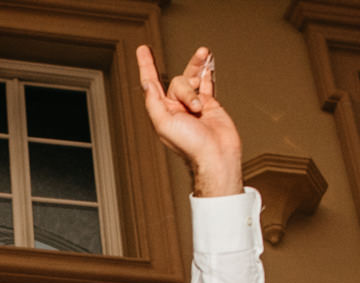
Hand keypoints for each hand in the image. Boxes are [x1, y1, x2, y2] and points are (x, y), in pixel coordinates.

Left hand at [136, 45, 242, 197]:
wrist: (217, 155)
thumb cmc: (190, 146)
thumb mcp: (164, 124)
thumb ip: (154, 103)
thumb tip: (147, 84)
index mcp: (162, 112)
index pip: (151, 83)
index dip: (146, 66)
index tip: (143, 50)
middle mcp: (176, 107)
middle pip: (177, 82)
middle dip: (187, 90)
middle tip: (195, 107)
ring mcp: (193, 104)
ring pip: (192, 78)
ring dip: (198, 74)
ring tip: (204, 84)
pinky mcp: (210, 104)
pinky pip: (207, 83)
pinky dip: (207, 72)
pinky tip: (208, 63)